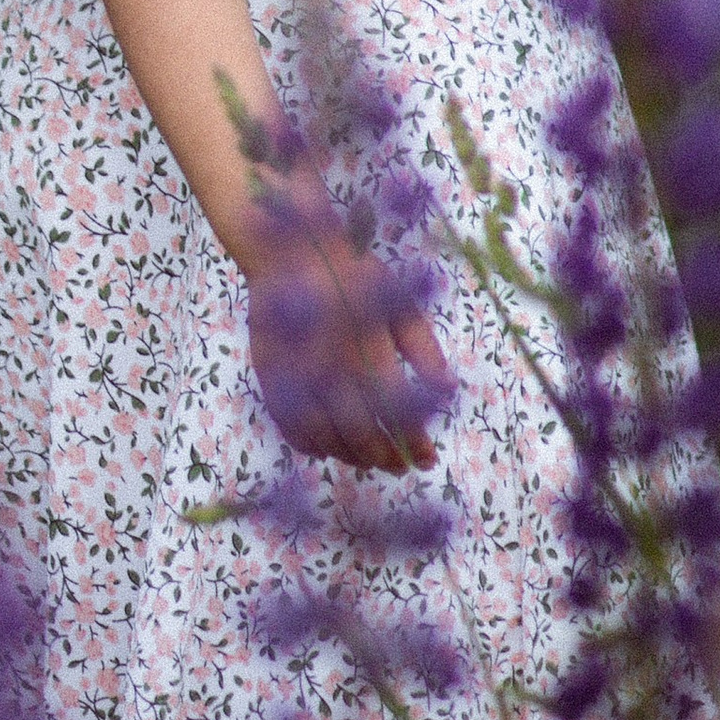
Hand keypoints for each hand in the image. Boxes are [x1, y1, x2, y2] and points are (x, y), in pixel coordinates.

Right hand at [245, 191, 451, 474]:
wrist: (290, 251)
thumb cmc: (355, 277)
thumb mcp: (399, 300)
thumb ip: (425, 348)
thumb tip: (450, 390)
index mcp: (366, 342)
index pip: (396, 411)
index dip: (414, 442)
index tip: (428, 460)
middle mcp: (330, 364)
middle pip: (361, 434)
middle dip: (386, 458)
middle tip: (402, 467)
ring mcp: (297, 375)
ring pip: (327, 439)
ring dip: (353, 458)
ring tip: (372, 461)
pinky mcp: (270, 379)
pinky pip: (293, 430)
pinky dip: (315, 447)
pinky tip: (333, 447)